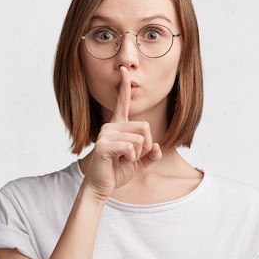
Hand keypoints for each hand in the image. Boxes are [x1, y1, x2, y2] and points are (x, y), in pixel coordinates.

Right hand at [83, 66, 161, 199]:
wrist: (100, 187)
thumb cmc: (116, 173)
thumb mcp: (139, 163)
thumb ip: (151, 155)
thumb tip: (157, 147)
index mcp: (118, 126)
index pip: (123, 103)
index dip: (124, 87)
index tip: (124, 70)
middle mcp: (110, 126)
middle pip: (144, 127)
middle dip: (145, 146)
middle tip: (131, 157)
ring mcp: (105, 134)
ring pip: (139, 139)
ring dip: (136, 154)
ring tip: (122, 160)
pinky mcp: (103, 145)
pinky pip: (131, 148)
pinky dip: (131, 158)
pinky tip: (119, 162)